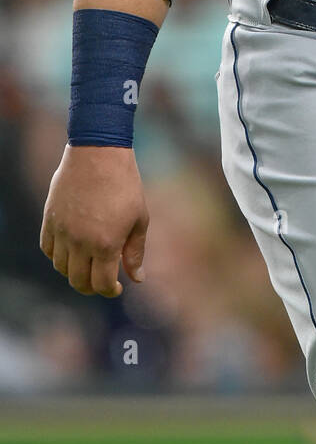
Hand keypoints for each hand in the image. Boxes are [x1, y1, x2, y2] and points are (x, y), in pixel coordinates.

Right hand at [40, 145, 148, 297]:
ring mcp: (61, 231)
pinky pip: (47, 249)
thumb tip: (137, 279)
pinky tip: (71, 250)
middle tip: (102, 281)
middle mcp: (79, 242)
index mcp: (105, 244)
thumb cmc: (125, 184)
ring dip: (74, 271)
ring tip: (89, 262)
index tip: (116, 287)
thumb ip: (135, 252)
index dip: (109, 291)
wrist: (98, 152)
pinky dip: (57, 255)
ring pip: (60, 267)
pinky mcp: (49, 218)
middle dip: (91, 287)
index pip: (100, 284)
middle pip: (78, 281)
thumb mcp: (139, 218)